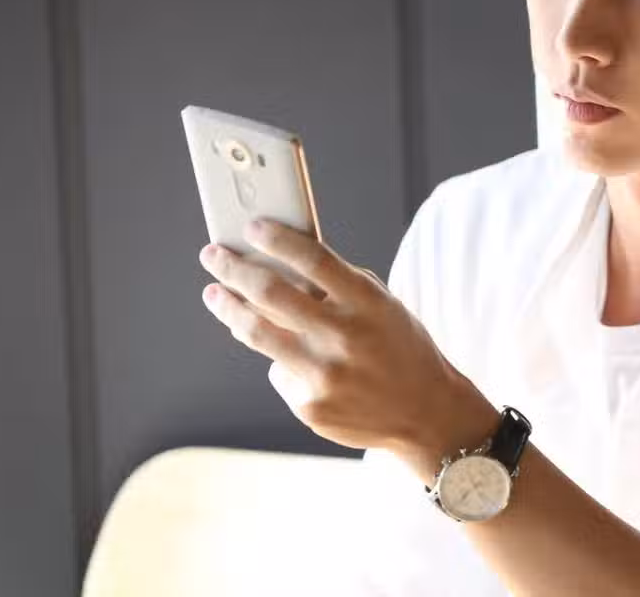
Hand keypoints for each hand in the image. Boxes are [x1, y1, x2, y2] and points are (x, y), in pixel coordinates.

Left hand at [197, 219, 482, 460]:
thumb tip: (281, 260)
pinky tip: (297, 362)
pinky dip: (282, 360)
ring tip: (216, 294)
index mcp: (368, 303)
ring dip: (228, 308)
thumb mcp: (383, 307)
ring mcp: (325, 374)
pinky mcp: (310, 406)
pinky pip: (278, 372)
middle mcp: (345, 336)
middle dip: (233, 269)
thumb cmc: (399, 347)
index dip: (277, 239)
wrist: (426, 412)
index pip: (314, 259)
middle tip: (213, 256)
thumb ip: (340, 286)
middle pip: (271, 293)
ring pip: (256, 333)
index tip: (251, 227)